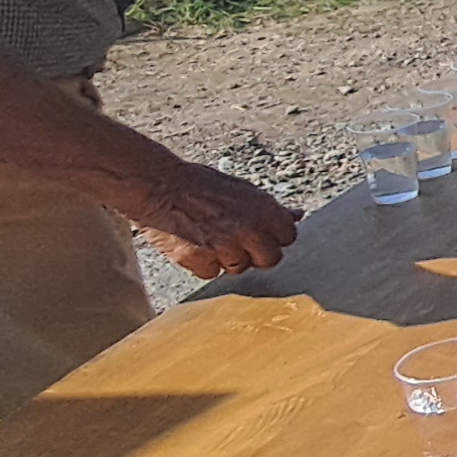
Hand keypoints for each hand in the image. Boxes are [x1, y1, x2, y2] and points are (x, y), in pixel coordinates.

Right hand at [127, 162, 299, 275]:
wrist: (158, 186)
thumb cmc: (199, 184)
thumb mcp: (242, 189)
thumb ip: (272, 207)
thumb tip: (298, 214)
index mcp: (263, 208)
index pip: (288, 236)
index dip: (274, 236)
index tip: (262, 232)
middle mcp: (248, 229)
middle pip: (271, 259)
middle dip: (257, 253)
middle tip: (238, 239)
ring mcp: (224, 247)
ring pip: (240, 268)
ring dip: (229, 258)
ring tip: (212, 236)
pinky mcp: (200, 261)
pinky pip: (212, 273)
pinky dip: (204, 263)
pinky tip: (195, 244)